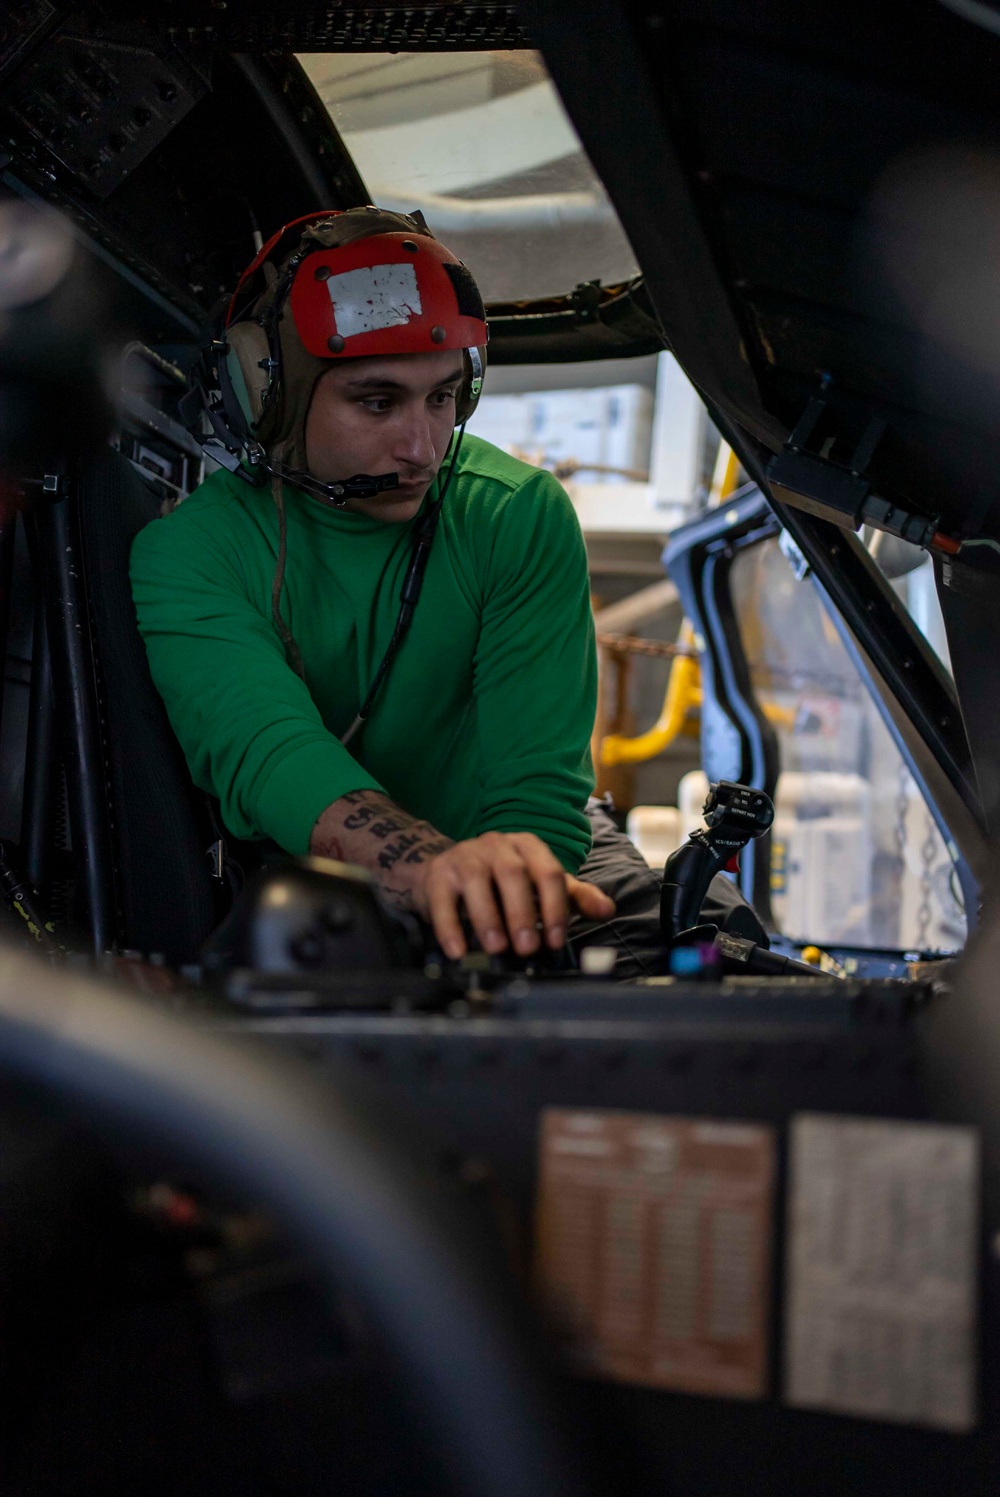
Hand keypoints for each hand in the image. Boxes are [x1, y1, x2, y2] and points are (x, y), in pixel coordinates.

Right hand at [410, 829, 614, 960]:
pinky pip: (442, 899)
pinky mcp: (437, 873)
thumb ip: (574, 897)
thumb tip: (607, 910)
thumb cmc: (501, 882)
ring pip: (476, 881)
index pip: (548, 871)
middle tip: (528, 948)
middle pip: (512, 873)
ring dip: (488, 918)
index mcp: (528, 846)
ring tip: (497, 948)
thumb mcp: (540, 885)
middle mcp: (497, 845)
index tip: (556, 940)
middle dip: (522, 913)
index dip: (555, 907)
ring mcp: (465, 855)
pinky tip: (458, 950)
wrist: (446, 871)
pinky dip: (450, 926)